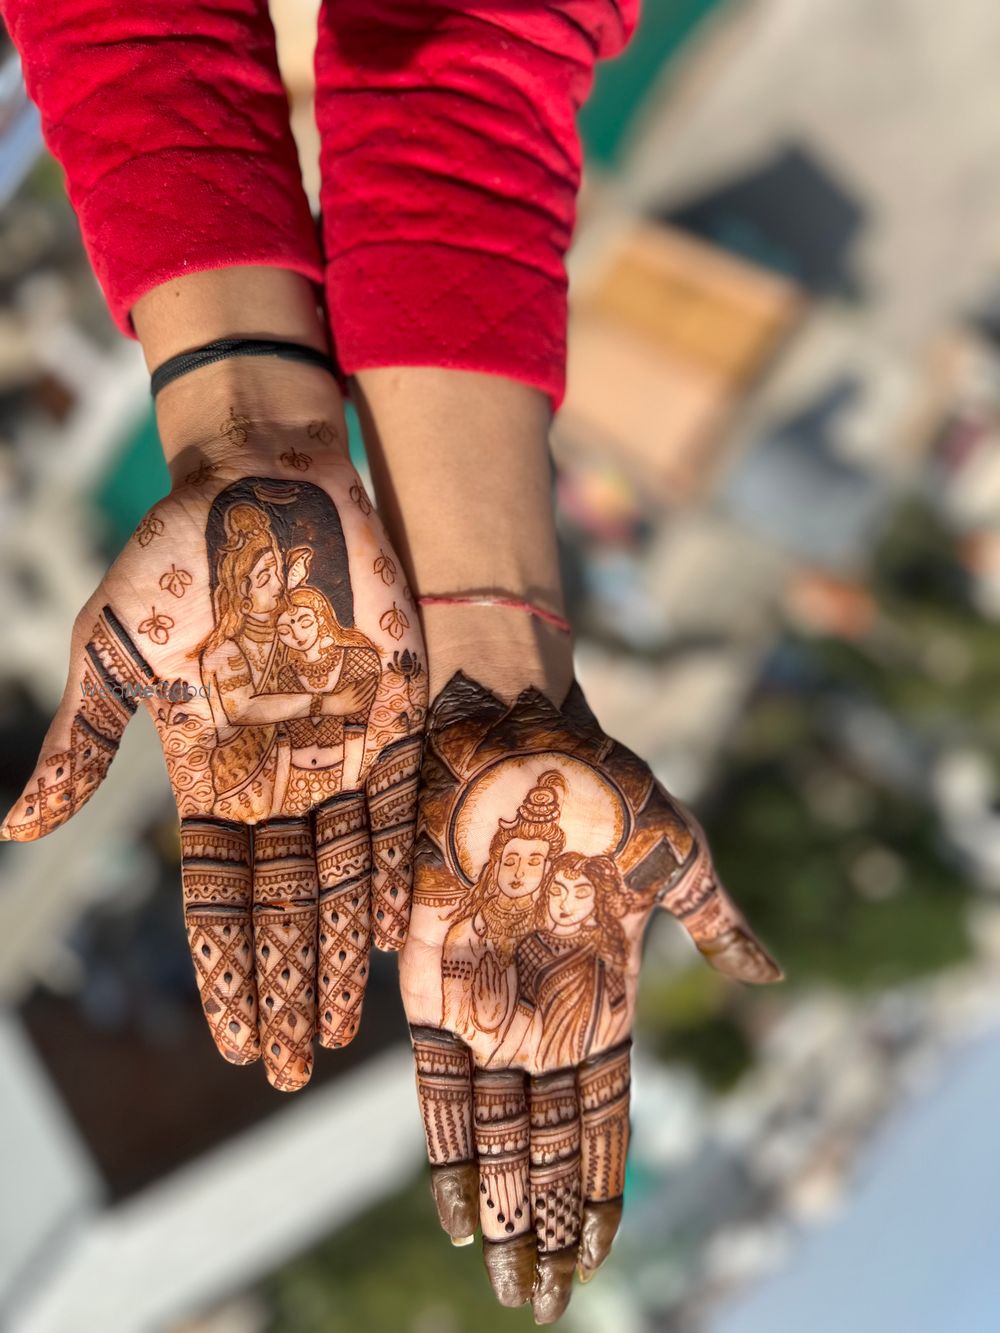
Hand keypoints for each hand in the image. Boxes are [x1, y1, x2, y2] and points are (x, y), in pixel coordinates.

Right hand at [0, 425, 425, 1091]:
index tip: (238, 1040)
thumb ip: (84, 743)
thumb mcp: (116, 651)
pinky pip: (398, 806)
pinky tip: (393, 932)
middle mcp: (278, 775)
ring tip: (341, 1028)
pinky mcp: (395, 712)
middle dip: (286, 985)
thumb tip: (14, 830)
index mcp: (210, 771)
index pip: (218, 895)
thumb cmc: (177, 556)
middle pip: (283, 904)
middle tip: (292, 1070)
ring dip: (338, 951)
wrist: (265, 479)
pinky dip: (396, 867)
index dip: (227, 969)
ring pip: (341, 872)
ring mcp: (338, 748)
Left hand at [400, 673, 780, 1321]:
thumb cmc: (605, 785)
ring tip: (507, 1278)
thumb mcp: (674, 857)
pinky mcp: (433, 975)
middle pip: (547, 1141)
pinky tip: (455, 1210)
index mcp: (606, 991)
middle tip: (543, 1302)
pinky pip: (435, 1079)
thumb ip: (715, 923)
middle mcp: (545, 1010)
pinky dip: (447, 1146)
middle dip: (547, 1219)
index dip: (603, 1188)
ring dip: (501, 1205)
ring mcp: (489, 998)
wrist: (518, 727)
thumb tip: (774, 981)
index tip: (600, 1256)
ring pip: (496, 1128)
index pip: (606, 1116)